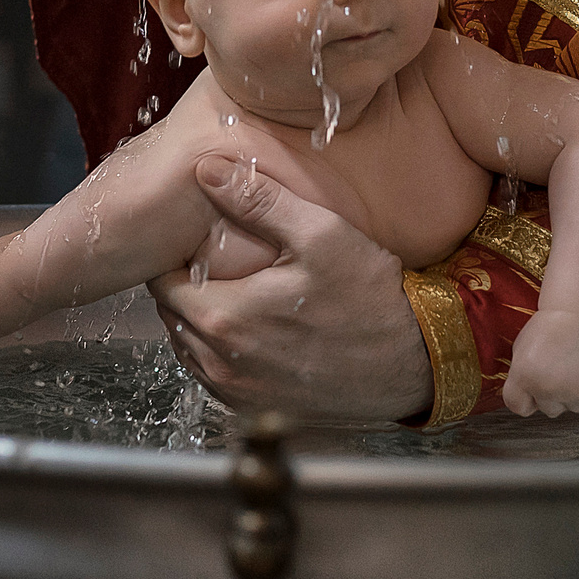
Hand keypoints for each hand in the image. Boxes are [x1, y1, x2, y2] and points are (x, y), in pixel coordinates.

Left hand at [148, 152, 432, 420]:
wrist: (415, 361)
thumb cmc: (371, 296)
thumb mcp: (319, 233)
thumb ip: (257, 200)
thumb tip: (207, 169)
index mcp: (224, 318)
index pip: (162, 284)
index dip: (174, 259)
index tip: (197, 244)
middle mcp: (221, 364)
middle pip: (172, 318)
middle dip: (186, 288)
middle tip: (216, 265)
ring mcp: (237, 393)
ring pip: (189, 350)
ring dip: (200, 322)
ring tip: (235, 294)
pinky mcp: (255, 408)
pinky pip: (214, 376)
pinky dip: (220, 352)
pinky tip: (253, 330)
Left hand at [503, 312, 578, 416]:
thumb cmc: (553, 326)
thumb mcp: (521, 350)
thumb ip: (519, 379)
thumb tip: (527, 401)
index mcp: (524, 377)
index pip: (520, 407)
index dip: (528, 396)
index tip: (537, 382)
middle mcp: (548, 389)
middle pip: (550, 410)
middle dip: (555, 394)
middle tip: (562, 366)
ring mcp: (577, 393)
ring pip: (576, 408)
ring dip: (578, 393)